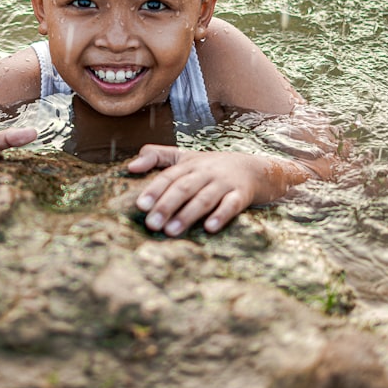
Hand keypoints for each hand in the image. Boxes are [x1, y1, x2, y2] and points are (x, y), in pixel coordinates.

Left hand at [127, 146, 310, 236]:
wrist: (257, 168)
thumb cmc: (213, 167)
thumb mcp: (185, 157)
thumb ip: (156, 156)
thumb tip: (129, 166)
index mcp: (190, 164)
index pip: (169, 176)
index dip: (155, 190)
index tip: (141, 205)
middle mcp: (206, 172)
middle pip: (184, 187)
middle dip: (167, 205)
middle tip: (152, 224)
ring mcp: (225, 183)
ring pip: (205, 198)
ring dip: (188, 214)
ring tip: (171, 231)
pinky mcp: (243, 195)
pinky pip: (232, 205)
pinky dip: (221, 215)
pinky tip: (210, 228)